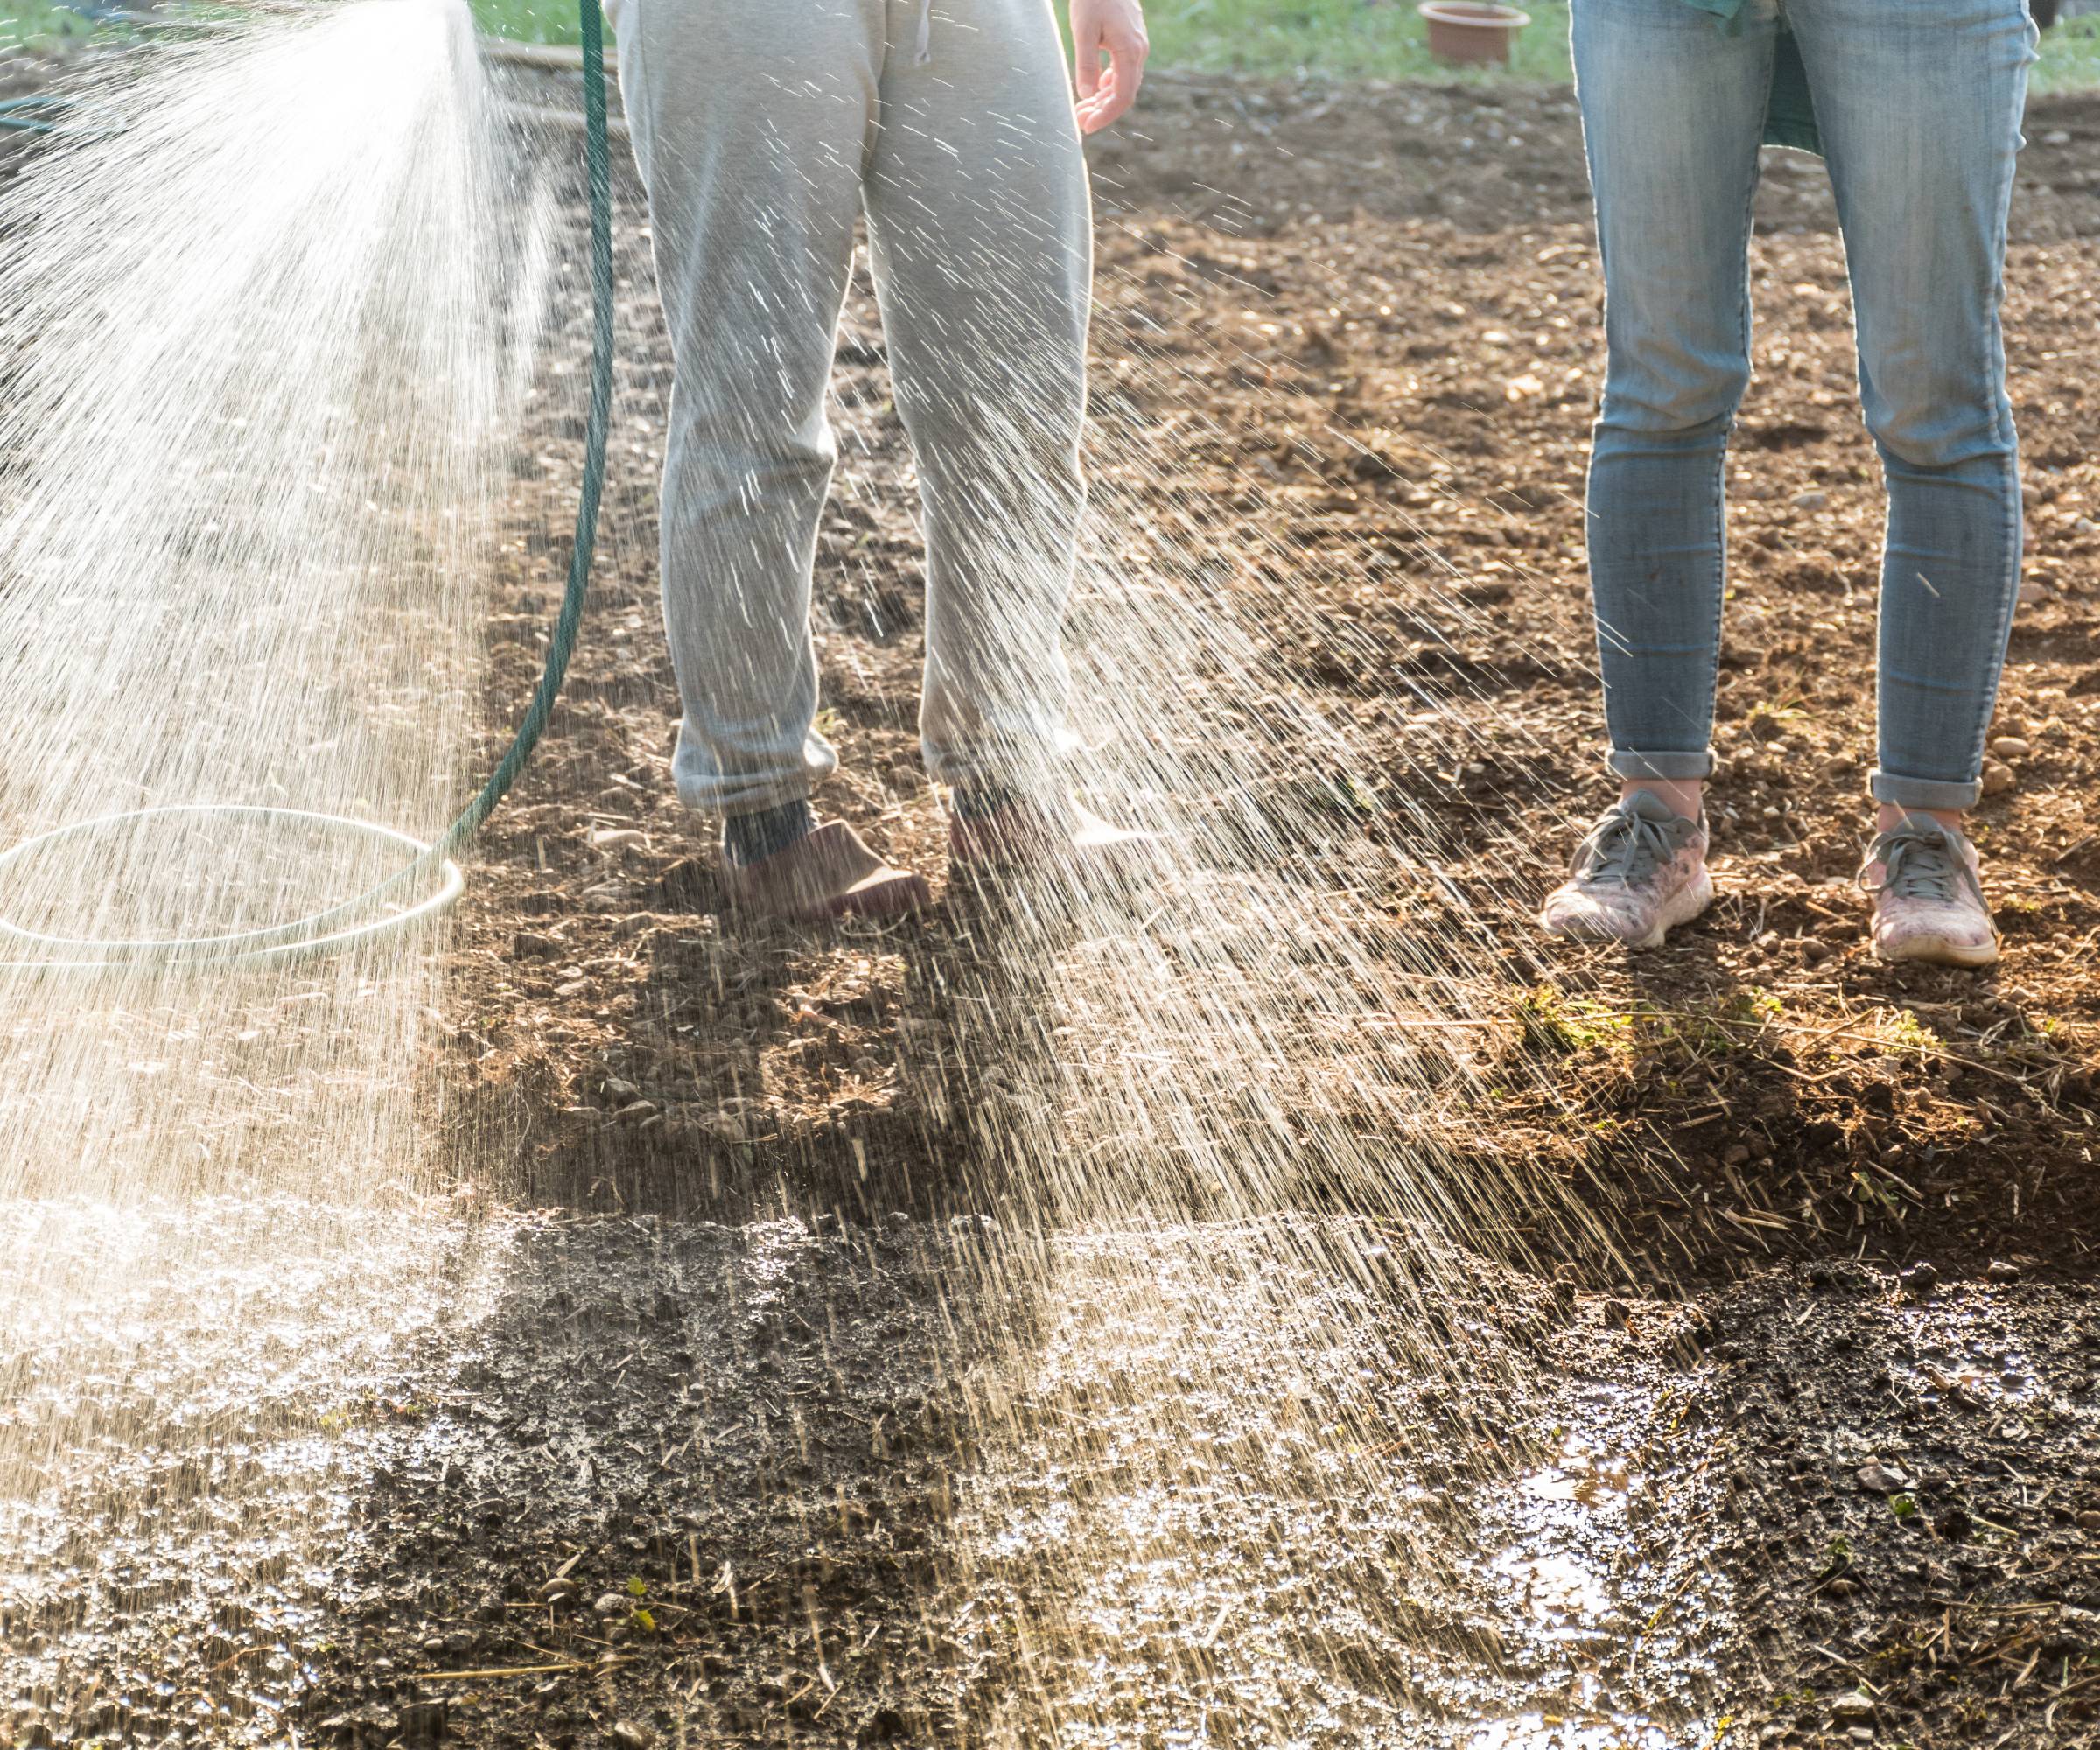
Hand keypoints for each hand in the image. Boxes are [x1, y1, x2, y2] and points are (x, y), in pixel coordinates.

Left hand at [1071, 0, 1146, 133]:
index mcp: (1130, 52)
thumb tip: (1086, 94)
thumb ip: (1086, 63)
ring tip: (1082, 108)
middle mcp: (1138, 52)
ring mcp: (1137, 47)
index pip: (1122, 97)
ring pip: (1123, 84)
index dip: (1106, 116)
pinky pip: (1123, 72)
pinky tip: (1094, 90)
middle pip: (1123, 94)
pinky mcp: (1130, 42)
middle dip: (1102, 111)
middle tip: (1079, 121)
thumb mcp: (1083, 31)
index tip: (1087, 127)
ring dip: (1104, 100)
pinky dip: (1108, 86)